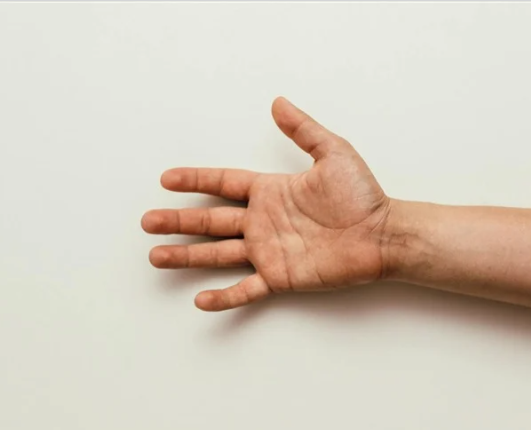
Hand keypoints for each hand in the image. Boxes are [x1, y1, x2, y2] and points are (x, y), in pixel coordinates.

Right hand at [142, 97, 391, 310]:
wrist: (383, 234)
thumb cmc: (361, 195)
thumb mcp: (332, 153)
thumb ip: (303, 130)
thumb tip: (278, 102)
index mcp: (270, 191)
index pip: (223, 184)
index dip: (194, 180)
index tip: (166, 179)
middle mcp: (263, 221)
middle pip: (210, 220)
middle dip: (177, 221)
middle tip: (147, 222)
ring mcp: (269, 250)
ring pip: (218, 254)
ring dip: (187, 256)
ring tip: (156, 256)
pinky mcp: (281, 277)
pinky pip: (246, 289)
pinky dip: (224, 296)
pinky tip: (200, 300)